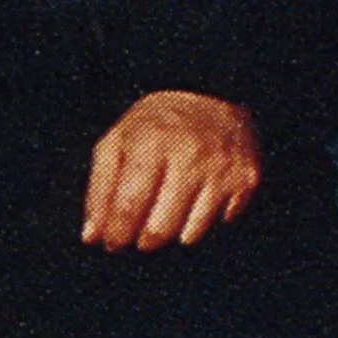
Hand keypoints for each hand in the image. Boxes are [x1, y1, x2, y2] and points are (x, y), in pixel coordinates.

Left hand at [82, 90, 262, 250]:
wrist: (214, 94)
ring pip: (189, 234)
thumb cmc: (158, 123)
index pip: (129, 207)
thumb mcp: (119, 141)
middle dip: (143, 241)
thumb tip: (91, 236)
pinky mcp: (246, 179)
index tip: (112, 243)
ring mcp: (222, 169)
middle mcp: (190, 155)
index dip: (116, 234)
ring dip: (172, 234)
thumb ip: (100, 187)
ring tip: (166, 217)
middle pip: (159, 228)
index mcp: (152, 142)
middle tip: (138, 237)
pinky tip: (197, 201)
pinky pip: (220, 223)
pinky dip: (204, 220)